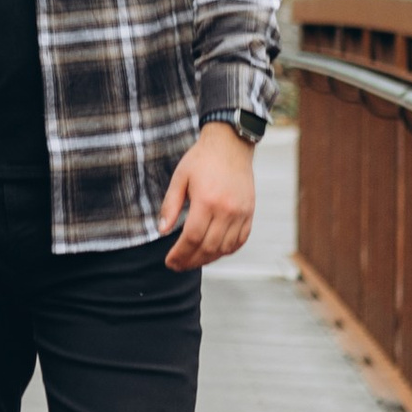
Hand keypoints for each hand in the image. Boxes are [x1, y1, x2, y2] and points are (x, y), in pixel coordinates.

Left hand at [158, 123, 255, 270]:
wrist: (231, 145)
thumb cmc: (202, 159)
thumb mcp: (179, 178)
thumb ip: (170, 205)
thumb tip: (162, 231)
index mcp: (207, 201)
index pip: (192, 238)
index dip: (180, 254)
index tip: (170, 261)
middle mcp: (227, 210)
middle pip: (208, 247)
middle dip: (191, 261)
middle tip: (178, 266)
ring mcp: (241, 213)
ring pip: (225, 248)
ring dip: (208, 259)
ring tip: (193, 261)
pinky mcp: (250, 213)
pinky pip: (240, 240)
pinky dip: (227, 250)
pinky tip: (214, 252)